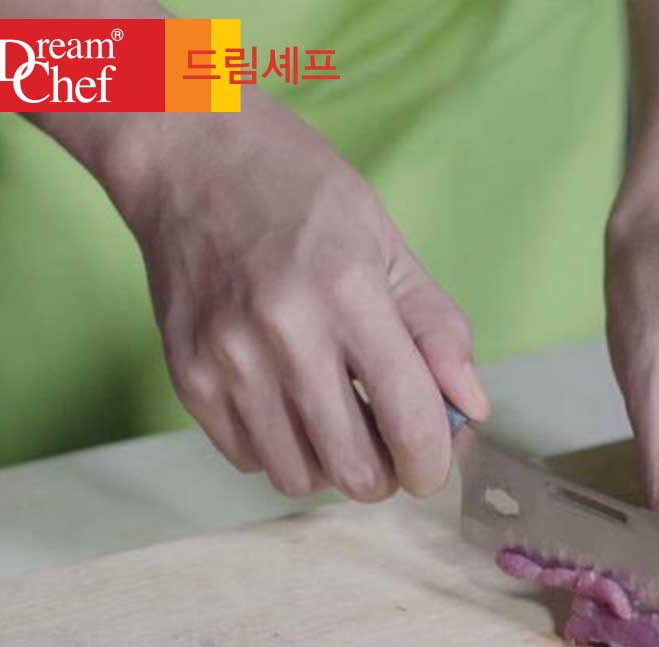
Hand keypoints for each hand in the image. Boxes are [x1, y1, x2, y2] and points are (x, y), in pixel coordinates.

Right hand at [99, 89, 488, 500]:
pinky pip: (247, 459)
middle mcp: (283, 333)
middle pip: (354, 470)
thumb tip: (471, 407)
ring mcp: (227, 360)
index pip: (410, 420)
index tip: (433, 465)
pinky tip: (286, 407)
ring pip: (297, 478)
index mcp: (348, 292)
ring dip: (329, 467)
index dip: (433, 463)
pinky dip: (278, 450)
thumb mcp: (387, 243)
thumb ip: (437, 331)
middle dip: (386, 476)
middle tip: (388, 447)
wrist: (188, 156)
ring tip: (334, 423)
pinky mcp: (187, 377)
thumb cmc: (297, 192)